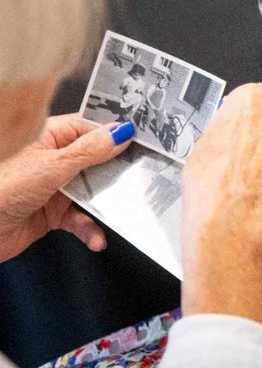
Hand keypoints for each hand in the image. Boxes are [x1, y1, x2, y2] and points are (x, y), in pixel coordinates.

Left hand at [0, 114, 133, 261]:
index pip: (92, 130)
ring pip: (93, 193)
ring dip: (105, 208)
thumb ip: (90, 151)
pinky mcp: (53, 214)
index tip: (141, 147)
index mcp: (50, 137)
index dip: (117, 137)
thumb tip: (122, 131)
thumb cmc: (0, 188)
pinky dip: (90, 229)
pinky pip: (81, 219)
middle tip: (139, 182)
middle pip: (98, 162)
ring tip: (118, 215)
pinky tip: (95, 237)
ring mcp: (55, 187)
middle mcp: (55, 159)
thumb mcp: (51, 166)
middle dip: (117, 176)